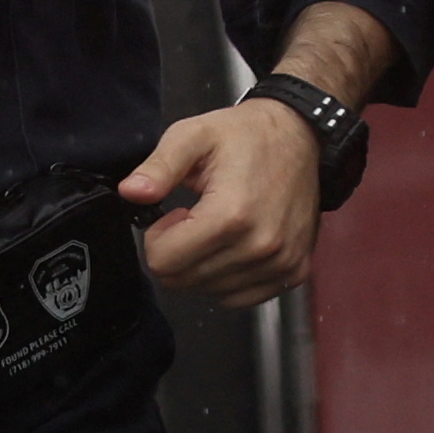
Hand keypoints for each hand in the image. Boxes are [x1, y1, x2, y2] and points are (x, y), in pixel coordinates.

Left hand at [122, 96, 327, 306]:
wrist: (301, 137)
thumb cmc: (248, 136)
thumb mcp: (194, 135)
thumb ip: (159, 167)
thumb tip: (132, 192)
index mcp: (232, 214)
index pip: (164, 262)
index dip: (157, 238)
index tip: (175, 214)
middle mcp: (260, 245)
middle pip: (184, 280)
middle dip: (178, 252)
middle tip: (195, 219)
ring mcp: (280, 262)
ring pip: (210, 292)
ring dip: (203, 265)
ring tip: (218, 227)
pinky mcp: (294, 271)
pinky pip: (240, 297)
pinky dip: (227, 278)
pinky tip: (233, 246)